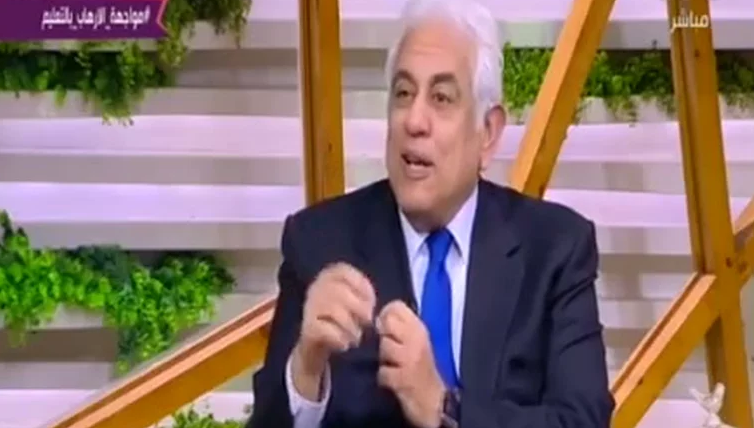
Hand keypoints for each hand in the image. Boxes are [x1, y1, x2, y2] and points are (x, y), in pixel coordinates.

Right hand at [291, 262, 375, 400]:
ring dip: (350, 327)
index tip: (371, 302)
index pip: (342, 271)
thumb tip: (369, 308)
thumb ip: (361, 297)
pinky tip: (344, 345)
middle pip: (340, 291)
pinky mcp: (306, 328)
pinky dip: (339, 339)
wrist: (315, 346)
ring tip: (356, 338)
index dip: (361, 285)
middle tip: (367, 323)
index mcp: (327, 277)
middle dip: (359, 308)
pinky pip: (324, 330)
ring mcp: (309, 307)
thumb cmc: (341, 319)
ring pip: (333, 311)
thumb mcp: (352, 302)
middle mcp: (315, 288)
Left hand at [376, 301, 445, 427]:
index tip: (388, 330)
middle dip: (383, 336)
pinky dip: (385, 379)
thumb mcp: (416, 343)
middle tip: (391, 350)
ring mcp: (410, 359)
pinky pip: (383, 372)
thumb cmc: (422, 369)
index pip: (396, 306)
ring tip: (394, 366)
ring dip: (384, 359)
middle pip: (385, 323)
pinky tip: (393, 381)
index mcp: (420, 328)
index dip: (386, 316)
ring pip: (383, 347)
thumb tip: (377, 317)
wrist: (435, 401)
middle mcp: (416, 339)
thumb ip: (400, 327)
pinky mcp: (404, 379)